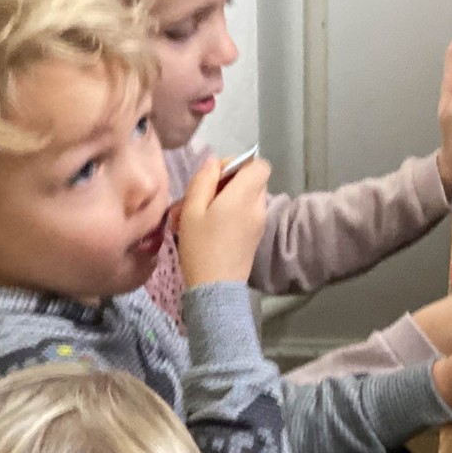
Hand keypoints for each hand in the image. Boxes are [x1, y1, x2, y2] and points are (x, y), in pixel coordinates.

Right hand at [177, 152, 271, 287]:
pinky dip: (231, 214)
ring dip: (227, 199)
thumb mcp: (192, 210)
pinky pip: (246, 214)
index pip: (259, 164)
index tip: (215, 177)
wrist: (215, 290)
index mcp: (244, 196)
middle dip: (230, 181)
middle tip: (205, 195)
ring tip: (200, 214)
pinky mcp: (255, 237)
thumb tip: (214, 162)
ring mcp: (259, 223)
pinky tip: (209, 228)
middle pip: (253, 180)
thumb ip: (203, 180)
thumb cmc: (200, 248)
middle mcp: (258, 207)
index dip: (237, 163)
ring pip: (248, 198)